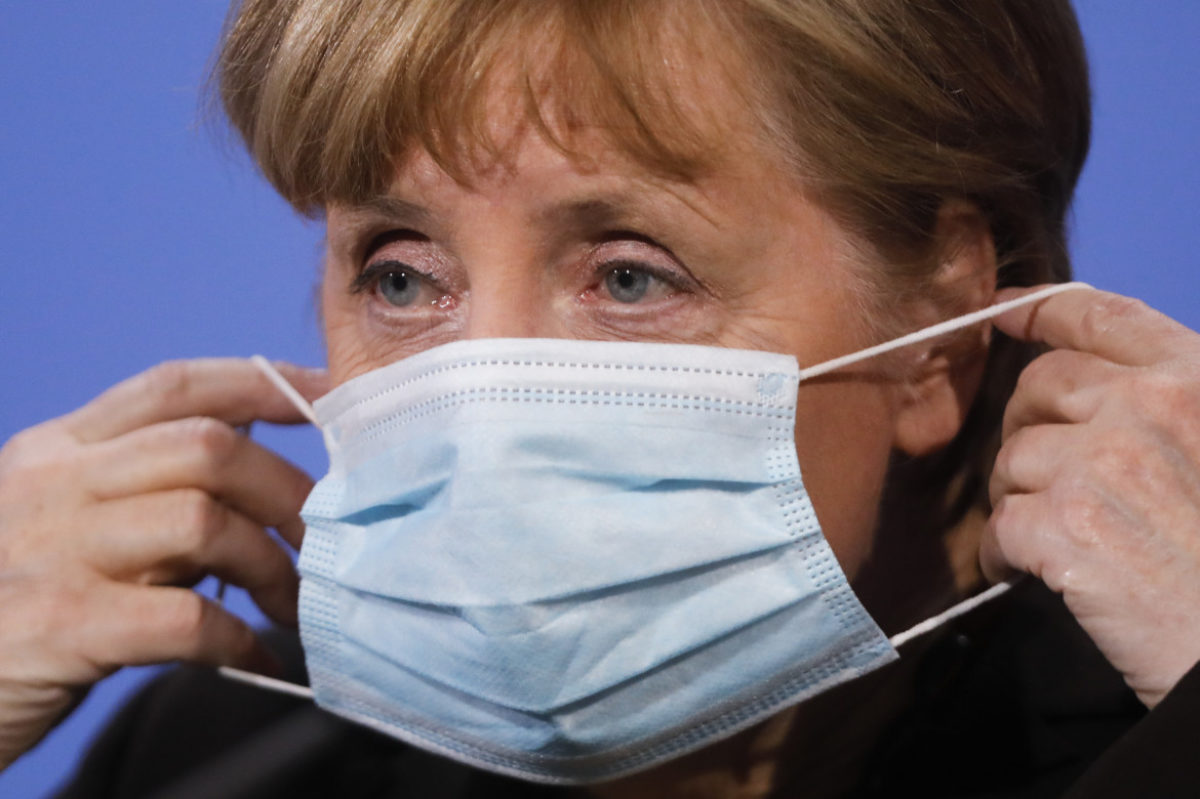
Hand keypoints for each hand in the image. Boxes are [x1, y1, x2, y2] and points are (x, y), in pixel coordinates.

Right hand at [0, 358, 327, 768]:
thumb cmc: (24, 604)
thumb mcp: (73, 523)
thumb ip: (152, 489)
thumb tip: (262, 467)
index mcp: (60, 448)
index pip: (176, 386)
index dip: (263, 384)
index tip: (329, 398)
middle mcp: (54, 483)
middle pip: (209, 447)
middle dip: (287, 492)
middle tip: (322, 541)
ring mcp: (52, 550)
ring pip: (204, 522)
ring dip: (271, 568)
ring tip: (292, 606)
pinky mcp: (59, 625)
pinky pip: (184, 617)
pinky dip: (238, 640)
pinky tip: (257, 659)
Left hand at [984, 286, 1199, 706]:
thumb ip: (1164, 409)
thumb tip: (1090, 388)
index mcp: (1194, 378)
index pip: (1102, 316)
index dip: (1044, 308)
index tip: (1004, 310)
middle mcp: (1147, 406)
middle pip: (1037, 386)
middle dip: (1027, 426)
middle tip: (1042, 475)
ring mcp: (1102, 463)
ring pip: (1013, 458)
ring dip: (1017, 497)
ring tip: (1052, 537)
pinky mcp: (1066, 525)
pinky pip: (999, 523)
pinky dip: (1002, 553)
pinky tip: (1025, 571)